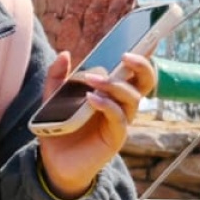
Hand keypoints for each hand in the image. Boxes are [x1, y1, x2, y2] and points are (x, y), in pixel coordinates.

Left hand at [35, 51, 157, 198]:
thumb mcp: (53, 99)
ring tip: (93, 79)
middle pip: (144, 83)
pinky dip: (107, 105)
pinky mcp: (116, 137)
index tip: (147, 37)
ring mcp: (120, 121)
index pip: (133, 71)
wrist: (56, 161)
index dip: (143, 56)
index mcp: (112, 92)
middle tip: (126, 56)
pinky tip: (91, 99)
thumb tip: (65, 54)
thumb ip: (57, 77)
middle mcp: (121, 105)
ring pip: (132, 98)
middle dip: (141, 66)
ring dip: (114, 85)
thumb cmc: (60, 127)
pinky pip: (119, 118)